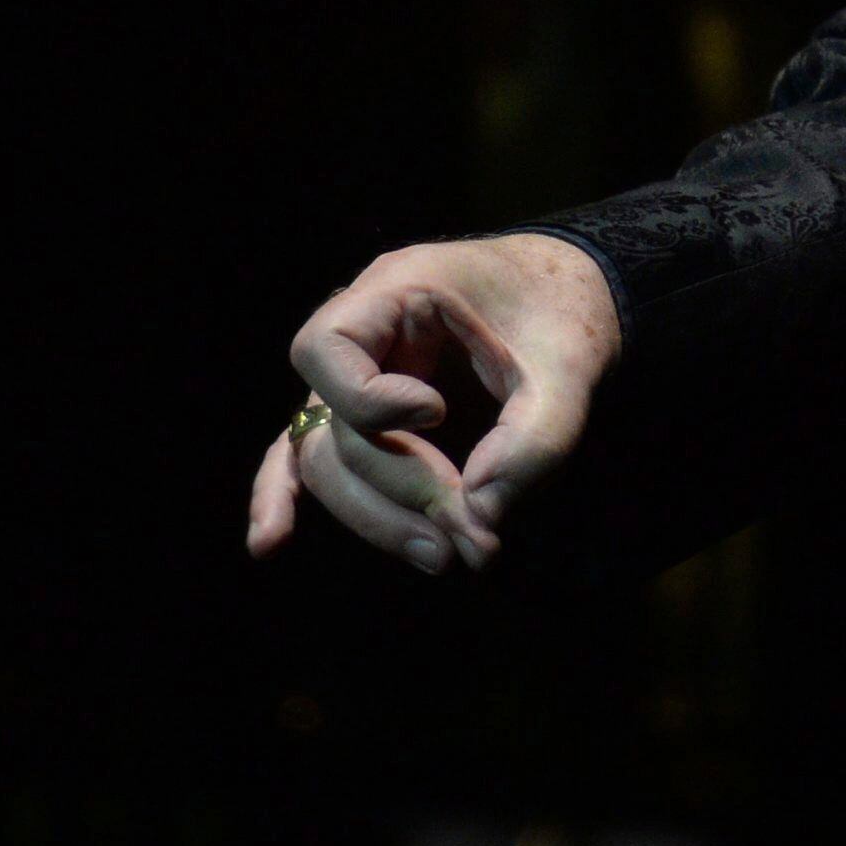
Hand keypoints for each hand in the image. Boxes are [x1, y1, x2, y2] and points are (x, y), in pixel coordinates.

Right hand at [242, 234, 619, 573]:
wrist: (576, 296)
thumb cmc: (564, 314)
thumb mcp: (570, 365)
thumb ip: (536, 436)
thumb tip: (479, 514)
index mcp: (398, 288)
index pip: (329, 349)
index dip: (371, 402)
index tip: (439, 415)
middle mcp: (362, 335)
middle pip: (333, 429)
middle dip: (397, 489)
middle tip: (467, 534)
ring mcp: (355, 379)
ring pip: (326, 461)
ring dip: (378, 516)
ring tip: (448, 557)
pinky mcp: (367, 418)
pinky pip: (306, 457)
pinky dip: (287, 497)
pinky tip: (269, 543)